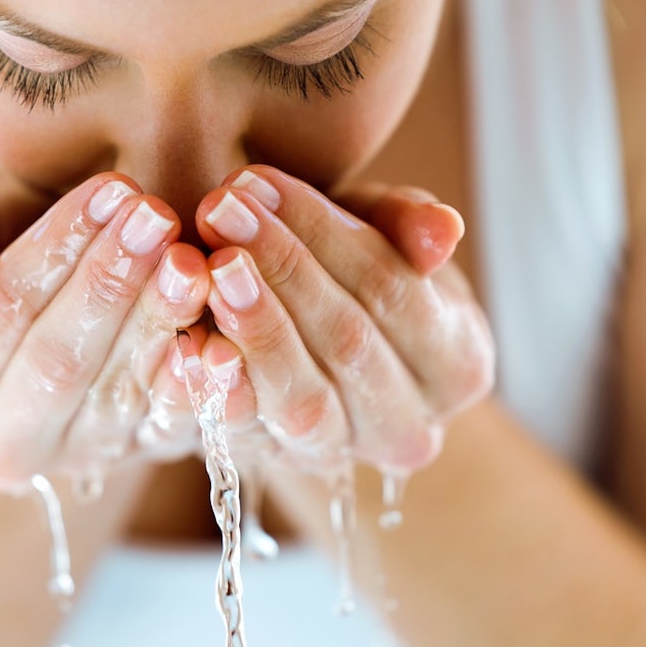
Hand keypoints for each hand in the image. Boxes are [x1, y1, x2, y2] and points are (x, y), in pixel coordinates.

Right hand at [0, 174, 210, 492]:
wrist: (68, 304)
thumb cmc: (6, 254)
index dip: (51, 252)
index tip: (105, 190)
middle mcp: (3, 445)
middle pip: (57, 363)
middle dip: (108, 284)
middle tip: (156, 217)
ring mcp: (78, 459)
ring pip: (119, 394)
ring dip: (160, 322)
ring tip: (192, 258)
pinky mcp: (144, 456)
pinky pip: (175, 427)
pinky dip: (201, 385)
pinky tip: (222, 337)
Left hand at [192, 166, 494, 474]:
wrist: (308, 348)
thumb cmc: (352, 273)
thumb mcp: (383, 234)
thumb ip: (408, 224)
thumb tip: (443, 230)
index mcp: (457, 365)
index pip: (395, 291)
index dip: (325, 233)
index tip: (258, 181)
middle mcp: (409, 428)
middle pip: (348, 343)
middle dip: (281, 268)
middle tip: (220, 210)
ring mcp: (339, 455)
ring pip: (303, 400)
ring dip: (254, 328)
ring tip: (210, 266)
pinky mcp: (274, 464)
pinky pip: (246, 435)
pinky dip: (217, 389)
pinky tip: (187, 342)